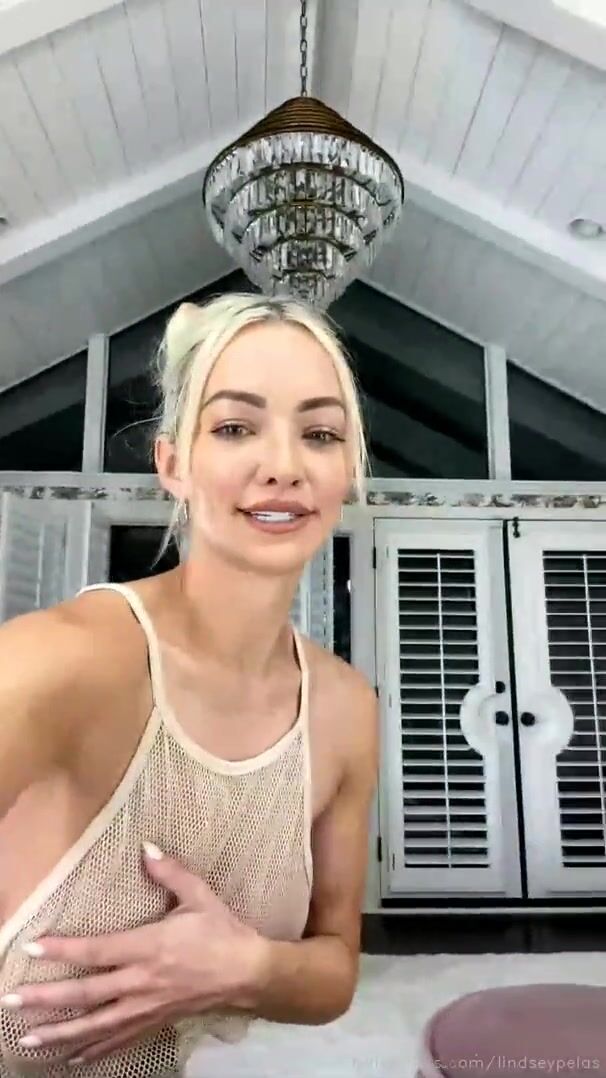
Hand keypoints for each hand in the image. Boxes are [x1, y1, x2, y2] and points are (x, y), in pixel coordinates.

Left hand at [1, 843, 267, 1064]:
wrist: (248, 973)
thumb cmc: (222, 931)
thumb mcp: (200, 895)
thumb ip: (170, 872)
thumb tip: (146, 848)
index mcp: (149, 948)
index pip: (97, 950)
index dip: (62, 949)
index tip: (31, 946)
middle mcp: (142, 982)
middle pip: (86, 994)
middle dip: (46, 999)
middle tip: (12, 1002)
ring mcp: (147, 1007)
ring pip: (96, 1025)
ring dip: (60, 1034)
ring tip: (29, 1040)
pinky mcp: (155, 1022)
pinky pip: (118, 1041)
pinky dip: (93, 1051)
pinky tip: (72, 1058)